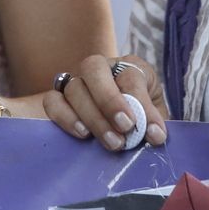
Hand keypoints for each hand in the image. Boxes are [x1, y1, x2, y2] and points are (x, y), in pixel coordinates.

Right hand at [43, 53, 167, 150]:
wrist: (128, 131)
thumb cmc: (144, 122)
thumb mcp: (156, 120)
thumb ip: (155, 123)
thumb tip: (153, 135)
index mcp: (129, 67)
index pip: (131, 76)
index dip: (142, 104)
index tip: (154, 132)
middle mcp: (101, 68)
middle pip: (94, 68)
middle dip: (109, 99)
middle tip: (126, 127)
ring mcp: (77, 82)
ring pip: (74, 88)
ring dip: (92, 116)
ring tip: (112, 142)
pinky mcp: (59, 99)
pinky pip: (52, 101)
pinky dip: (65, 117)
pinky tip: (83, 134)